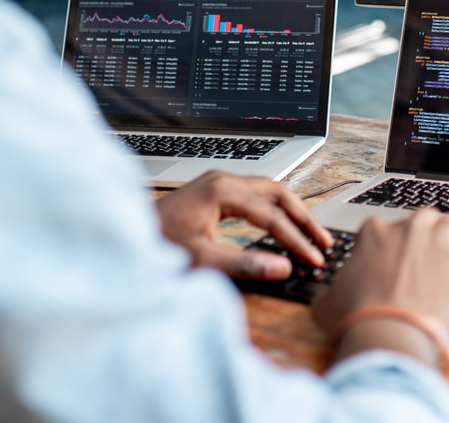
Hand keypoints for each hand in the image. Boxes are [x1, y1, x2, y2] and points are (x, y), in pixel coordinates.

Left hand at [155, 170, 332, 280]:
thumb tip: (283, 268)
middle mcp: (223, 180)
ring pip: (268, 191)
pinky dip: (274, 209)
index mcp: (222, 191)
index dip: (296, 239)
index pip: (272, 215)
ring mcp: (217, 183)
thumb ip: (244, 264)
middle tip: (324, 242)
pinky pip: (255, 195)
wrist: (124, 236)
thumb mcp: (201, 260)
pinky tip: (282, 224)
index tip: (314, 259)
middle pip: (278, 193)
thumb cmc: (156, 245)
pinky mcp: (213, 192)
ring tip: (311, 234)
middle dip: (304, 218)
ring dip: (292, 211)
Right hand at [311, 209, 448, 363]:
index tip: (390, 262)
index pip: (385, 226)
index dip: (389, 245)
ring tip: (444, 259)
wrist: (387, 336)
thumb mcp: (328, 301)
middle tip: (421, 258)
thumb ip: (331, 289)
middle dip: (423, 234)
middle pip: (423, 217)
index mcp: (374, 232)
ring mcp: (437, 243)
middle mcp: (408, 230)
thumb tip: (328, 296)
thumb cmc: (356, 318)